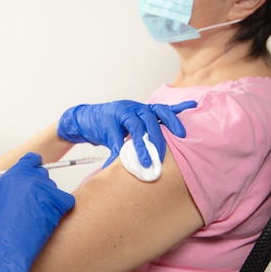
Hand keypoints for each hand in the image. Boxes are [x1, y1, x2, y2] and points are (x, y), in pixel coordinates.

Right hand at [0, 153, 74, 271]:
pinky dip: (61, 209)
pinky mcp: (58, 203)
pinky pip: (66, 201)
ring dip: (48, 199)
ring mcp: (46, 190)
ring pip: (54, 189)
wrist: (4, 245)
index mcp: (17, 173)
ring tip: (36, 215)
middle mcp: (33, 178)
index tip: (34, 172)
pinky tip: (48, 219)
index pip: (32, 159)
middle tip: (32, 203)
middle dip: (39, 186)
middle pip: (44, 174)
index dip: (34, 165)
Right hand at [58, 100, 196, 167]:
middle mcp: (134, 108)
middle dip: (159, 137)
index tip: (184, 132)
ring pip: (136, 126)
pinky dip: (118, 152)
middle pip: (152, 118)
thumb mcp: (131, 127)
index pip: (163, 110)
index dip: (175, 117)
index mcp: (142, 110)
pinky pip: (115, 138)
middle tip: (163, 156)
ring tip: (146, 162)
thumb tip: (163, 152)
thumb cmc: (111, 125)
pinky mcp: (107, 121)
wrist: (85, 120)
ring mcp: (120, 112)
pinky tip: (118, 163)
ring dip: (141, 146)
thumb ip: (145, 133)